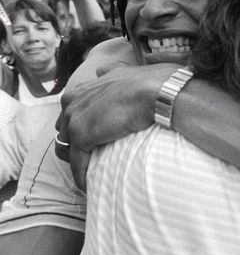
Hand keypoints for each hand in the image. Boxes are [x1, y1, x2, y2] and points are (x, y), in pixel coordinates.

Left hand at [55, 63, 179, 189]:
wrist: (159, 92)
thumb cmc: (153, 82)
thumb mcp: (126, 71)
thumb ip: (112, 72)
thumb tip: (105, 69)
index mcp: (84, 87)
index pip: (72, 111)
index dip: (81, 125)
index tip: (94, 137)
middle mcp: (74, 100)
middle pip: (65, 130)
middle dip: (75, 144)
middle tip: (91, 158)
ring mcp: (76, 118)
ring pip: (67, 147)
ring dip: (77, 161)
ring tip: (90, 173)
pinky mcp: (82, 137)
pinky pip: (77, 162)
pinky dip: (81, 175)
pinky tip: (89, 185)